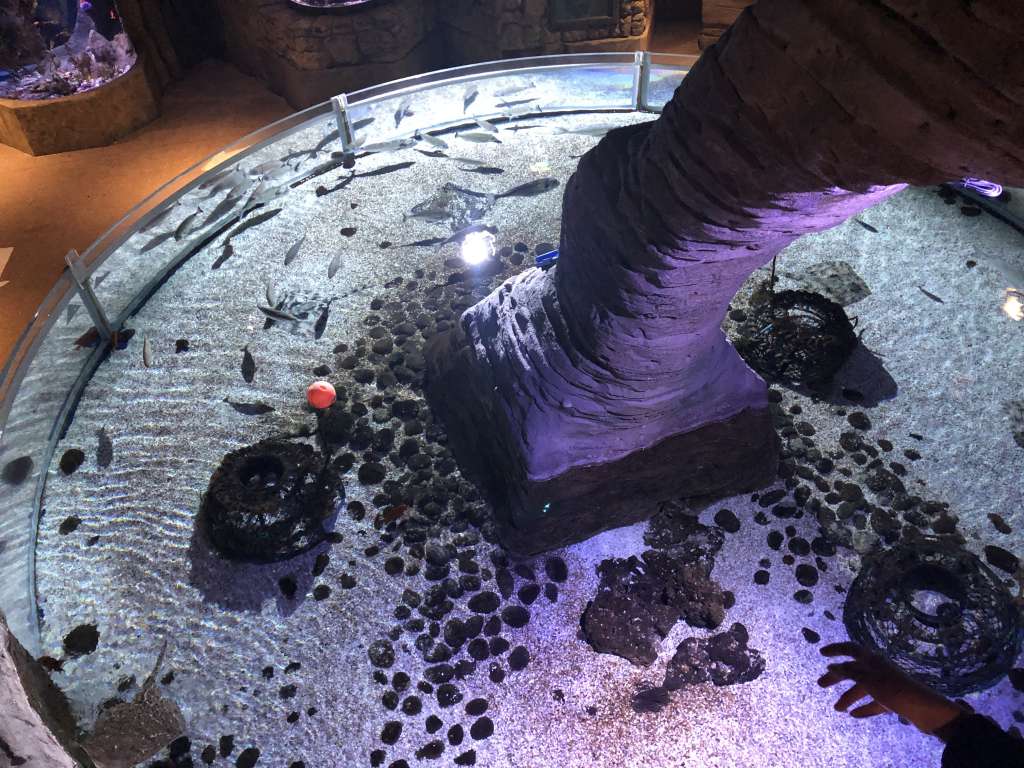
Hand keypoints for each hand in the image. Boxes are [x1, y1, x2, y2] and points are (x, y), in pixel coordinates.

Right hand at [817, 641, 964, 733]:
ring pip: (863, 688)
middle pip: (853, 670)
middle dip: (837, 677)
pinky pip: (874, 702)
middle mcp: (878, 669)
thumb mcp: (868, 679)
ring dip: (849, 697)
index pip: (850, 648)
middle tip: (820, 685)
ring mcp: (886, 684)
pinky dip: (864, 708)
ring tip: (837, 709)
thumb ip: (849, 672)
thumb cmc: (895, 690)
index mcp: (873, 659)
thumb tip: (831, 666)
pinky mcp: (893, 699)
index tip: (821, 653)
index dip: (835, 649)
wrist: (925, 710)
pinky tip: (854, 715)